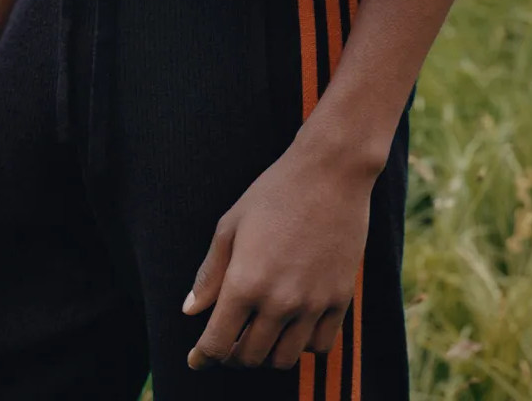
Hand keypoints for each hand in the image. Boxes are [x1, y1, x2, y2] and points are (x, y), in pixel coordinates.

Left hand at [183, 135, 376, 370]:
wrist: (330, 172)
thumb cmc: (275, 192)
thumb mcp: (231, 224)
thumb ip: (210, 273)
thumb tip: (191, 310)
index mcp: (245, 282)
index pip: (217, 343)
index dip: (202, 356)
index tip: (197, 358)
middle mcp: (279, 300)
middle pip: (250, 357)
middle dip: (232, 354)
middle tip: (229, 339)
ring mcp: (313, 303)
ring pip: (284, 359)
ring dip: (266, 354)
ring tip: (261, 335)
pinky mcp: (340, 298)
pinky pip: (320, 345)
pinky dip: (302, 345)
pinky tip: (294, 326)